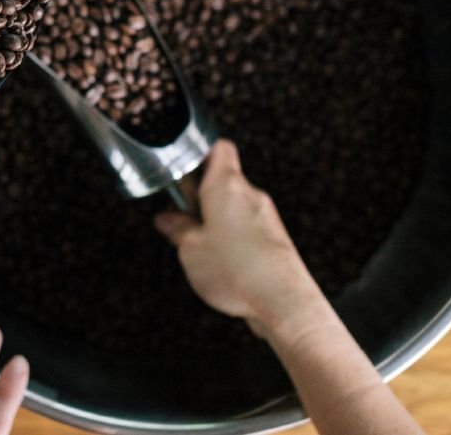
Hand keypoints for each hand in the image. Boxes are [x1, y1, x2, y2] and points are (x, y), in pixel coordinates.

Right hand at [154, 140, 327, 339]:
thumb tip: (167, 220)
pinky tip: (221, 262)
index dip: (200, 153)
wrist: (283, 302)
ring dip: (216, 219)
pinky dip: (232, 237)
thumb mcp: (191, 249)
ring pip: (235, 206)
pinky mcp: (275, 240)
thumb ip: (177, 229)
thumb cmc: (237, 270)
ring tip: (198, 244)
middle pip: (224, 179)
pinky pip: (248, 228)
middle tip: (181, 215)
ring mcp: (266, 217)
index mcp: (226, 185)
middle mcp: (250, 195)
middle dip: (201, 195)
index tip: (182, 168)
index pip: (218, 148)